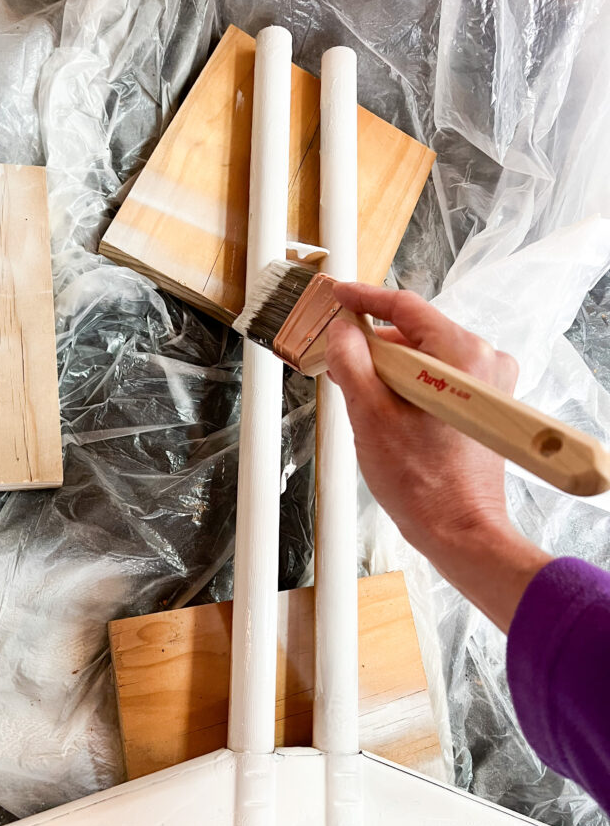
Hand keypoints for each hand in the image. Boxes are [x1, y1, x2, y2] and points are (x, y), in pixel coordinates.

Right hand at [325, 282, 550, 630]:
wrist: (460, 531)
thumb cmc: (422, 483)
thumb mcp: (369, 415)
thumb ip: (351, 361)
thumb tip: (343, 330)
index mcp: (462, 355)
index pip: (405, 307)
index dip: (364, 299)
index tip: (337, 295)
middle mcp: (484, 361)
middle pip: (416, 332)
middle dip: (373, 344)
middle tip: (336, 358)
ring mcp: (488, 384)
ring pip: (425, 356)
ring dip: (388, 368)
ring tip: (357, 391)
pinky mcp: (484, 405)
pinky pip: (438, 377)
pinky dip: (407, 383)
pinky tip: (383, 406)